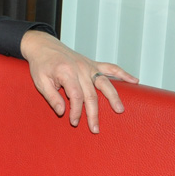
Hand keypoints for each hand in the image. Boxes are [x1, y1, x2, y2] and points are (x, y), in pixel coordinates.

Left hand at [19, 29, 138, 132]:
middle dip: (93, 113)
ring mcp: (89, 66)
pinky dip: (123, 74)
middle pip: (91, 94)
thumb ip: (51, 97)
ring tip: (119, 110)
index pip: (75, 96)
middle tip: (95, 129)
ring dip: (113, 97)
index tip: (73, 121)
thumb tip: (62, 112)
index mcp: (66, 72)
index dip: (76, 111)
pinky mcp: (93, 64)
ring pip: (104, 83)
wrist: (44, 46)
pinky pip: (111, 68)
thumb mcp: (40, 81)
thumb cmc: (41, 64)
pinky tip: (135, 81)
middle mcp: (81, 68)